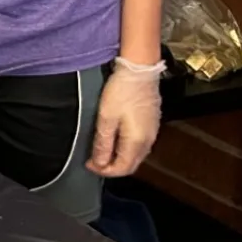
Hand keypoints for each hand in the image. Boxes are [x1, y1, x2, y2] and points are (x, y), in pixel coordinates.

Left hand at [87, 59, 162, 176]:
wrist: (140, 70)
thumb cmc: (121, 92)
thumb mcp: (106, 117)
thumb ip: (103, 142)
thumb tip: (100, 163)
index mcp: (137, 142)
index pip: (123, 168)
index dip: (105, 171)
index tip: (89, 165)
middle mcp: (148, 140)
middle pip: (131, 164)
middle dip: (112, 167)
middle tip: (94, 161)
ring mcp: (152, 132)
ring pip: (137, 155)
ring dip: (120, 158)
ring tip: (102, 152)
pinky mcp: (152, 123)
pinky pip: (140, 145)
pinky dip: (127, 149)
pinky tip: (116, 141)